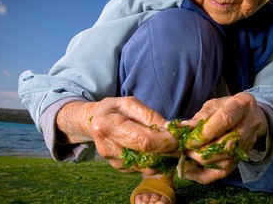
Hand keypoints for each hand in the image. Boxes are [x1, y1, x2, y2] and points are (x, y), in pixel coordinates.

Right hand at [57, 97, 178, 174]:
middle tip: (178, 143)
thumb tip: (172, 129)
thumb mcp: (131, 104)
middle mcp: (109, 148)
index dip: (165, 141)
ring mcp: (113, 162)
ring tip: (168, 146)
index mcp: (110, 126)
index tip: (178, 137)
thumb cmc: (115, 109)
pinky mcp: (119, 169)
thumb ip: (151, 117)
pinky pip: (142, 169)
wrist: (94, 122)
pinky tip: (154, 150)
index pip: (144, 141)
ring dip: (162, 159)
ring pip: (147, 168)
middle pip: (147, 158)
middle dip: (167, 152)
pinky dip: (153, 162)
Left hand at [181, 93, 267, 183]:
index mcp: (241, 106)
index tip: (188, 140)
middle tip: (185, 149)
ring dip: (202, 161)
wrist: (250, 114)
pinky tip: (191, 173)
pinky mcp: (242, 157)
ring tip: (188, 156)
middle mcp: (248, 126)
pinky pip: (225, 171)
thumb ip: (200, 117)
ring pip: (225, 160)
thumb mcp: (214, 105)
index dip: (205, 133)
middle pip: (226, 145)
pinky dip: (206, 175)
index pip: (225, 121)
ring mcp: (247, 144)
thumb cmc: (228, 107)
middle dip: (201, 150)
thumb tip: (183, 128)